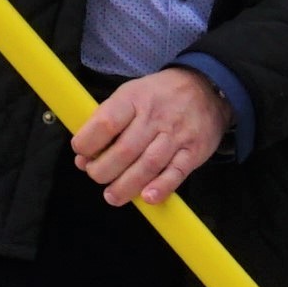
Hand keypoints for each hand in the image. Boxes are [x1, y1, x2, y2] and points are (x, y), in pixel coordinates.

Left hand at [72, 67, 225, 207]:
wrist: (206, 89)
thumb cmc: (158, 96)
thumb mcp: (129, 95)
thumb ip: (106, 123)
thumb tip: (84, 158)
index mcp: (134, 99)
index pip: (106, 123)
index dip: (88, 143)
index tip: (81, 153)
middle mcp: (155, 117)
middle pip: (125, 151)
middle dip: (103, 170)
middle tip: (97, 176)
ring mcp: (176, 135)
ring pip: (148, 165)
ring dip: (126, 186)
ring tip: (112, 196)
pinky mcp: (193, 152)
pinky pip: (176, 173)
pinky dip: (161, 188)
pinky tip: (147, 198)